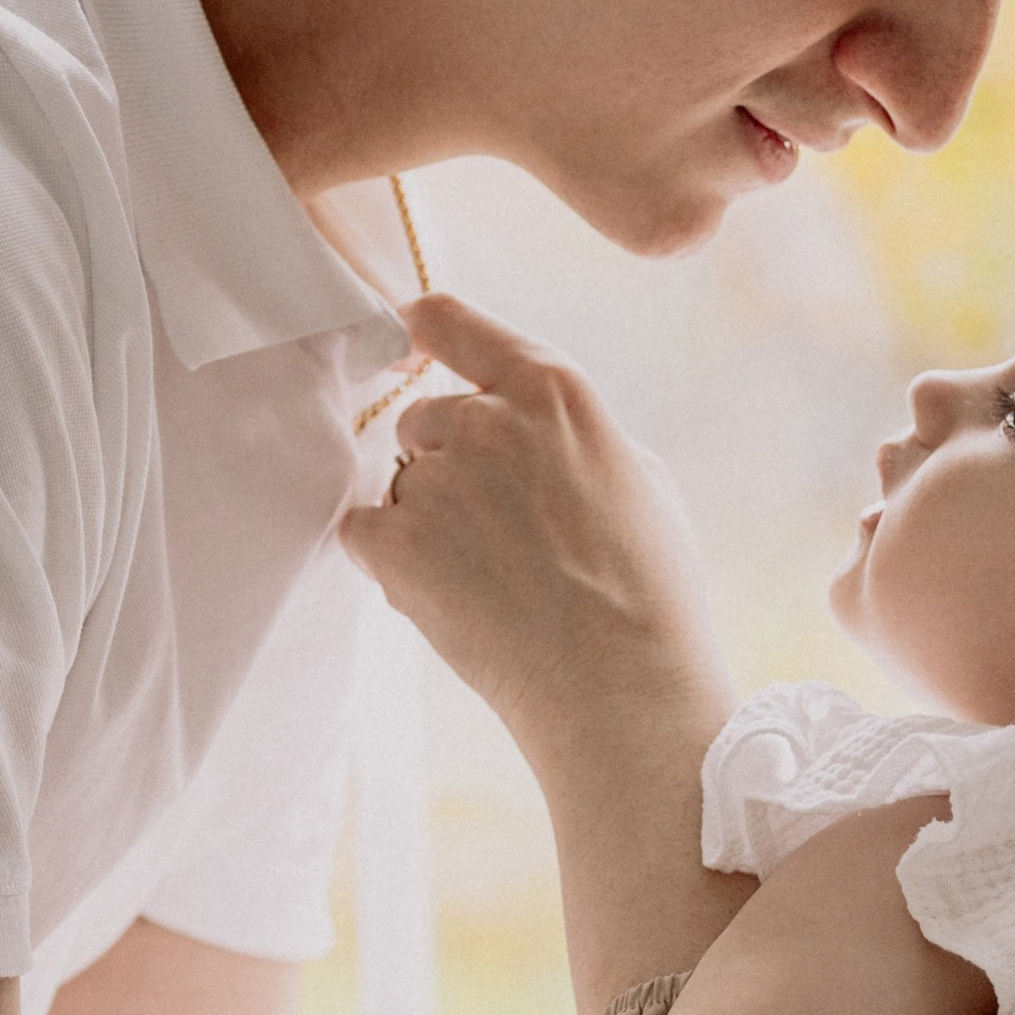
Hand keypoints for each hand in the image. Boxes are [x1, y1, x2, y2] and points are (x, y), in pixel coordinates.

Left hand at [339, 295, 730, 757]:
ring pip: (400, 483)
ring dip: (427, 522)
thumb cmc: (650, 597)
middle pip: (425, 420)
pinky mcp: (393, 543)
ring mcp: (434, 481)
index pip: (450, 321)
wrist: (622, 693)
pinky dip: (394, 562)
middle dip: (449, 466)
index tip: (413, 339)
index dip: (427, 331)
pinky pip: (364, 532)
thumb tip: (533, 435)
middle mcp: (484, 421)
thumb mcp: (644, 481)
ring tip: (494, 582)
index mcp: (552, 392)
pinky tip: (454, 598)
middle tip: (505, 536)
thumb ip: (573, 435)